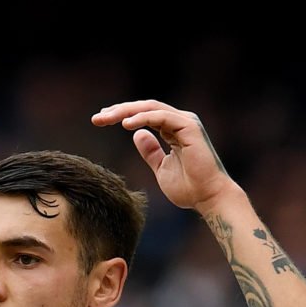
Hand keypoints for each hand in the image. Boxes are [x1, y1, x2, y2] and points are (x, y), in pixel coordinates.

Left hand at [92, 101, 235, 210]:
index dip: (123, 115)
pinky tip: (126, 124)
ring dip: (127, 112)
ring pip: (151, 108)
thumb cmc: (189, 188)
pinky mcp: (189, 127)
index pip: (145, 115)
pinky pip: (161, 117)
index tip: (101, 120)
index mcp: (174, 129)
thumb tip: (136, 135)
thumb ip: (150, 151)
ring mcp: (186, 122)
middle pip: (145, 108)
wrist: (208, 198)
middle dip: (119, 111)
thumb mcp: (161, 168)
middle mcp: (180, 121)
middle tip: (97, 118)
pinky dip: (143, 118)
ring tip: (106, 118)